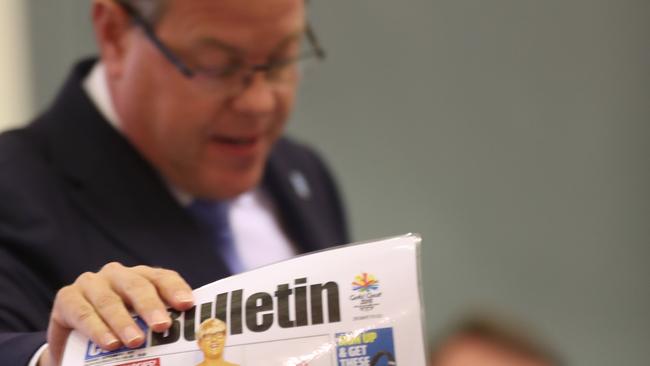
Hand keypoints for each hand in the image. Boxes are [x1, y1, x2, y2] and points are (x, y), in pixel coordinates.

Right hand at [38, 262, 193, 365]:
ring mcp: (91, 283)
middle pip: (137, 286)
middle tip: (162, 325)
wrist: (73, 344)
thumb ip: (157, 328)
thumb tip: (184, 349)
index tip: (187, 304)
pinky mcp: (67, 297)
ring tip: (136, 341)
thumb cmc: (116, 333)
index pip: (162, 277)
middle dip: (151, 306)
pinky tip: (109, 343)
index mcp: (141, 277)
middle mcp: (118, 275)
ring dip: (123, 322)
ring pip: (109, 300)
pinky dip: (97, 329)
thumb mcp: (139, 327)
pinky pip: (83, 312)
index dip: (175, 289)